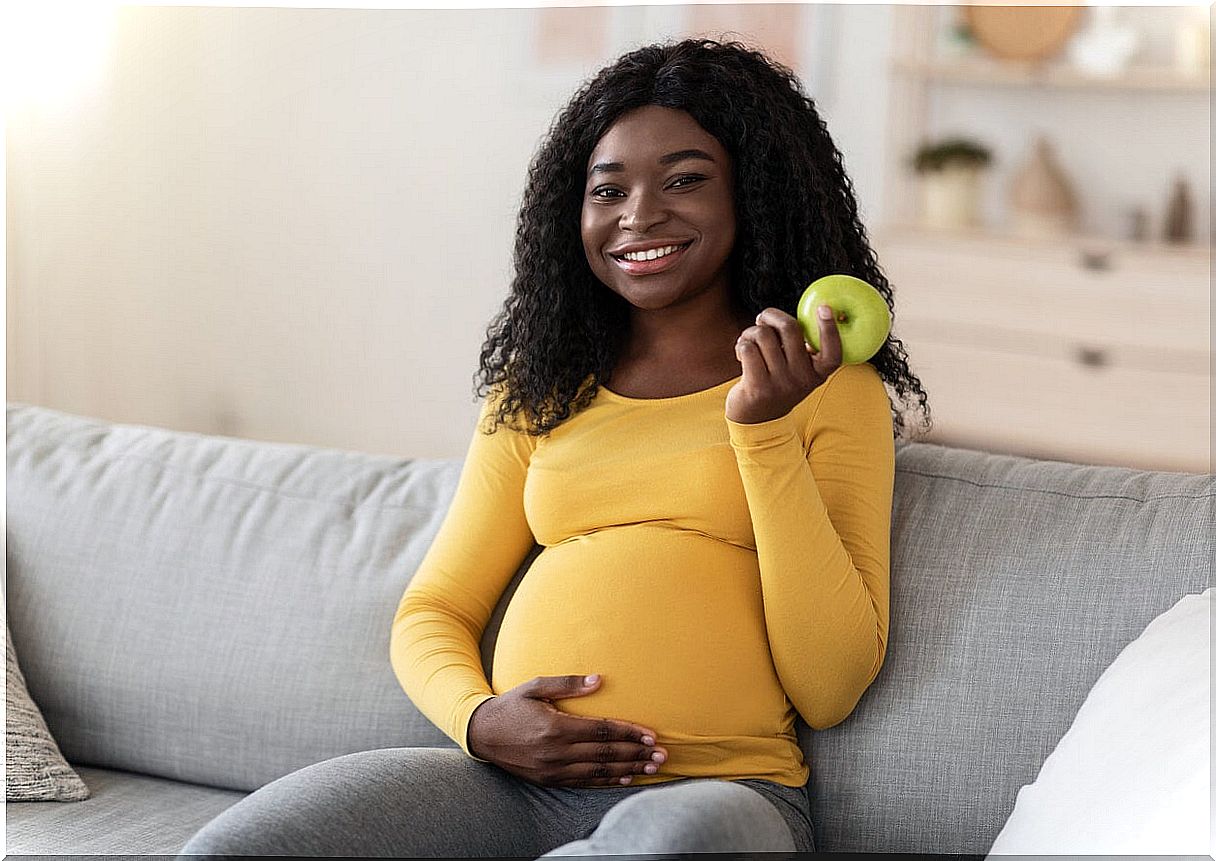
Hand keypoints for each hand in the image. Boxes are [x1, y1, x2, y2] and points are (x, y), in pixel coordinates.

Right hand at [466, 674, 667, 787]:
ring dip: (628, 769)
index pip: (601, 732)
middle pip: (605, 754)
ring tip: (651, 768)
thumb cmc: (511, 705)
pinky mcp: (549, 780)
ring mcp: (552, 769)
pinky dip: (607, 781)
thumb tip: (599, 679)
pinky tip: (625, 778)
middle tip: (662, 755)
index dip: (629, 733)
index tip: (651, 735)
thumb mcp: (534, 686)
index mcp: (555, 727)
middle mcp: (556, 752)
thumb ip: (567, 684)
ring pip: (598, 772)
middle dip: (636, 753)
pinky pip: (584, 782)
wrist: (482, 734)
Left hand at [726, 305, 840, 423]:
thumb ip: (800, 348)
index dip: (830, 329)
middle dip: (771, 316)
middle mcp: (803, 379)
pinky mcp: (758, 387)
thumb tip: (786, 317)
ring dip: (751, 332)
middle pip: (789, 328)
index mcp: (817, 373)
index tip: (825, 308)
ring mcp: (781, 384)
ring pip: (763, 335)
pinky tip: (742, 354)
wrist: (757, 419)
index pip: (832, 351)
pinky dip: (741, 344)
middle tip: (763, 319)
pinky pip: (748, 347)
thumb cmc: (777, 383)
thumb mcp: (798, 370)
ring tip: (749, 342)